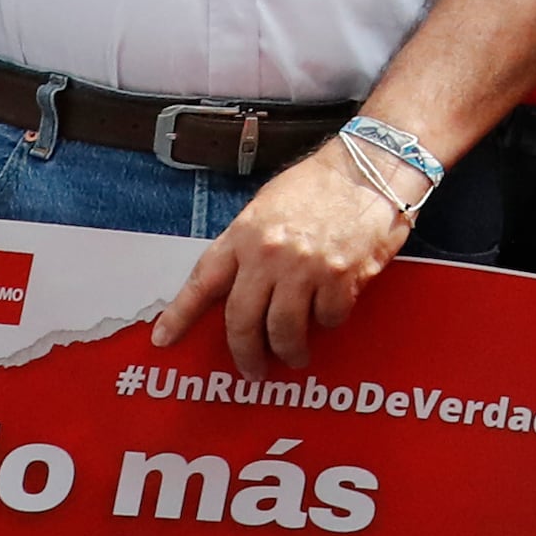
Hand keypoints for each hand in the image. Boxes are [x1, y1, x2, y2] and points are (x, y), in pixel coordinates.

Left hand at [151, 139, 411, 376]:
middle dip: (245, 353)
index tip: (164, 339)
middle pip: (242, 321)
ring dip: (289, 350)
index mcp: (245, 234)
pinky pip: (328, 318)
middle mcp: (269, 254)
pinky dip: (329, 321)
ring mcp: (305, 268)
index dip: (180, 315)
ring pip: (284, 329)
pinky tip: (332, 312)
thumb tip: (239, 284)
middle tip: (252, 370)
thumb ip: (249, 245)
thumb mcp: (268, 207)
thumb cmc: (321, 182)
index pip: (203, 283)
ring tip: (294, 356)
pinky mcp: (341, 276)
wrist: (372, 165)